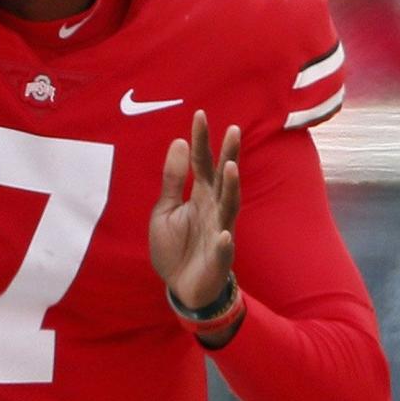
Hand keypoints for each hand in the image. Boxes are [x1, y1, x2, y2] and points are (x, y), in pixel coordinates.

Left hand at [150, 110, 240, 310]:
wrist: (181, 286)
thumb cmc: (176, 244)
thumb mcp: (166, 207)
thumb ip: (173, 178)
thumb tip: (178, 141)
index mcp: (200, 195)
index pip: (201, 162)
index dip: (200, 140)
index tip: (199, 114)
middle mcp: (213, 209)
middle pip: (222, 179)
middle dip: (228, 155)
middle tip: (233, 129)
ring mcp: (219, 232)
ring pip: (229, 208)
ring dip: (230, 188)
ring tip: (230, 168)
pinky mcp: (218, 260)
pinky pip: (223, 251)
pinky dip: (224, 244)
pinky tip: (224, 235)